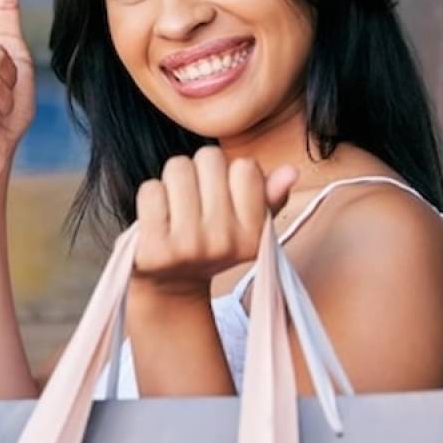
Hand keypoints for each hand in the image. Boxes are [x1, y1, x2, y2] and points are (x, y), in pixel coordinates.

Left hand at [133, 147, 297, 296]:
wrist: (170, 284)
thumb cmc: (208, 242)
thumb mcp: (246, 225)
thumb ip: (269, 197)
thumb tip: (291, 171)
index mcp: (254, 234)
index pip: (246, 167)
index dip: (229, 172)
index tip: (222, 193)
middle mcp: (224, 242)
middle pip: (209, 159)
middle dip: (199, 170)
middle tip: (194, 199)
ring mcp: (189, 246)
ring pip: (178, 168)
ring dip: (173, 180)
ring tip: (175, 206)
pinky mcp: (155, 248)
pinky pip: (151, 189)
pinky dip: (151, 195)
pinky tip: (156, 217)